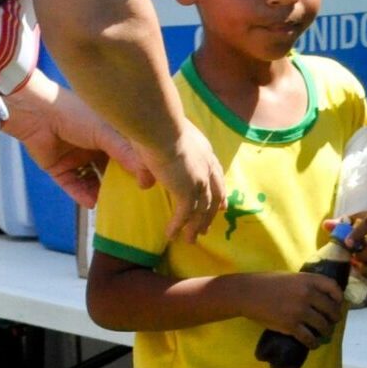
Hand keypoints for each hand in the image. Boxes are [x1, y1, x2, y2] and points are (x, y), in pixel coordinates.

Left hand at [1, 77, 152, 207]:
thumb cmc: (76, 114)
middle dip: (120, 183)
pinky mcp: (58, 168)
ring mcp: (76, 158)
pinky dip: (81, 195)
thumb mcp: (107, 134)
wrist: (38, 113)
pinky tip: (92, 203)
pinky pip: (72, 185)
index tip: (150, 183)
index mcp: (109, 134)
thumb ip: (127, 155)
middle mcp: (94, 146)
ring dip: (101, 192)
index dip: (137, 168)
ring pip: (92, 179)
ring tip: (113, 205)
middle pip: (110, 170)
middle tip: (134, 198)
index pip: (127, 155)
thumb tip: (148, 178)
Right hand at [149, 120, 227, 242]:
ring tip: (190, 240)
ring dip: (196, 226)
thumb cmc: (156, 127)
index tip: (221, 205)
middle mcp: (207, 167)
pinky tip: (171, 236)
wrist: (160, 128)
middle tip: (207, 228)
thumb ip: (156, 161)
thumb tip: (145, 182)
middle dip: (210, 213)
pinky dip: (178, 226)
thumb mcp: (161, 142)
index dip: (218, 191)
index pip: (216, 175)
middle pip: (214, 195)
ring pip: (202, 210)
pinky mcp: (188, 191)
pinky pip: (185, 215)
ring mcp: (200, 180)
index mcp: (205, 152)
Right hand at [235, 270, 345, 346]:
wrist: (247, 294)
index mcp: (308, 280)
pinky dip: (313, 343)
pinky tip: (313, 344)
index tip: (338, 303)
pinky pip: (308, 337)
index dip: (339, 297)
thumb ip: (306, 284)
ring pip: (322, 325)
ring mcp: (300, 311)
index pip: (333, 287)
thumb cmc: (267, 282)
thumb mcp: (291, 277)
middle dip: (334, 317)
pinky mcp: (290, 325)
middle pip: (331, 309)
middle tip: (333, 321)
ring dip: (326, 331)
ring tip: (325, 333)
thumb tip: (319, 294)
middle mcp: (308, 295)